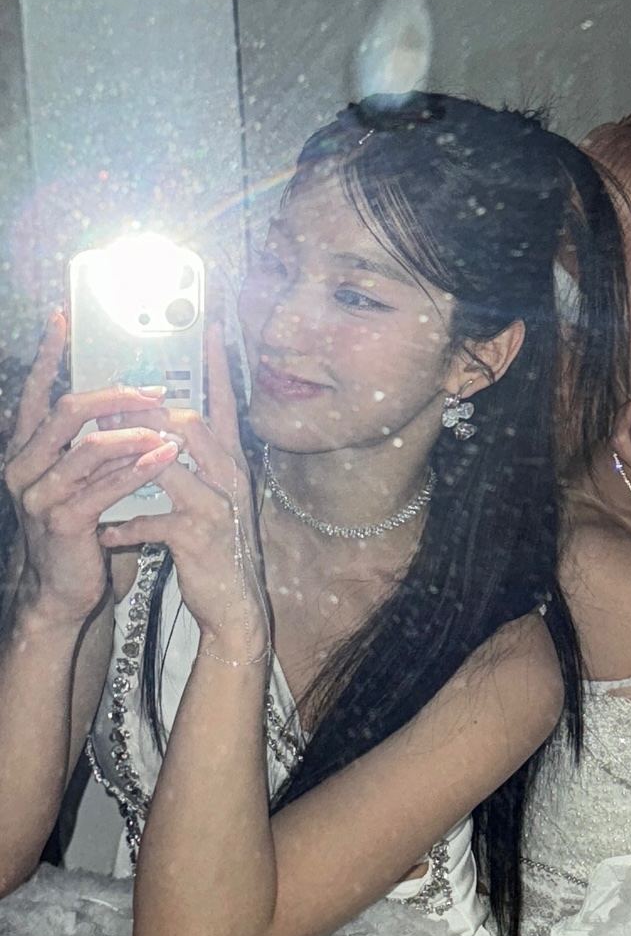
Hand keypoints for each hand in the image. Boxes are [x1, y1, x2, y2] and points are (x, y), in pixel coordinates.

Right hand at [4, 312, 181, 623]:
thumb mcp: (84, 477)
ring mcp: (38, 494)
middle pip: (66, 411)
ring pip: (89, 448)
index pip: (34, 393)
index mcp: (28, 449)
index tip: (62, 320)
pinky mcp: (62, 521)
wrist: (65, 587)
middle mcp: (24, 465)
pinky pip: (104, 486)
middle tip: (155, 392)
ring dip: (134, 434)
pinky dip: (138, 469)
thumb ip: (95, 442)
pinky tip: (165, 458)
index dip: (46, 356)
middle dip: (115, 396)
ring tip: (168, 428)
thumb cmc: (82, 525)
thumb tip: (130, 400)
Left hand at [98, 328, 268, 660]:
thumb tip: (162, 428)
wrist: (234, 604)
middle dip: (145, 412)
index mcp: (230, 463)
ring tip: (90, 458)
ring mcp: (217, 504)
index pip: (226, 404)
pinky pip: (154, 519)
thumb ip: (191, 463)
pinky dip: (124, 526)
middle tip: (104, 403)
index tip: (211, 330)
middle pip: (190, 423)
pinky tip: (105, 535)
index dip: (218, 367)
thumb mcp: (208, 497)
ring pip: (169, 462)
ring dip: (125, 459)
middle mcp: (229, 476)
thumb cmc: (213, 547)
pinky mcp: (199, 535)